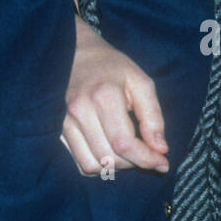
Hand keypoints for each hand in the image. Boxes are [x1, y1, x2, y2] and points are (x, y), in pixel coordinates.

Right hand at [62, 14, 169, 175]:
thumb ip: (153, 116)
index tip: (162, 162)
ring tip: (127, 152)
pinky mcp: (58, 129)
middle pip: (109, 158)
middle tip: (146, 152)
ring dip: (115, 167)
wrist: (77, 53)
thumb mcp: (140, 82)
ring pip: (92, 165)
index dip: (146, 159)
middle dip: (134, 162)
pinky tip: (109, 150)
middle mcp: (80, 110)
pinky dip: (99, 165)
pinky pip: (79, 162)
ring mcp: (64, 121)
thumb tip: (160, 150)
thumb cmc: (112, 67)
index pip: (124, 143)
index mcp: (103, 95)